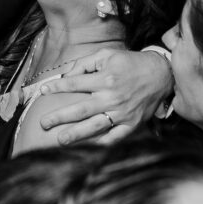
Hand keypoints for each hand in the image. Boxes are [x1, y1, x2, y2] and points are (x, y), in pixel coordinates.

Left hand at [36, 48, 171, 144]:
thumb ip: (84, 63)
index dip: (56, 87)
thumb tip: (65, 75)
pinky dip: (101, 143)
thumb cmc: (130, 63)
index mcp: (105, 78)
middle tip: (43, 124)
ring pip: (95, 126)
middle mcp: (112, 97)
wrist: (161, 74)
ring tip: (60, 140)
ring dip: (76, 134)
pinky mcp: (132, 124)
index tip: (42, 91)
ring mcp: (122, 113)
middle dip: (59, 117)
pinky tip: (88, 148)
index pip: (74, 84)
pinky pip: (115, 137)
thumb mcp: (107, 55)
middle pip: (80, 110)